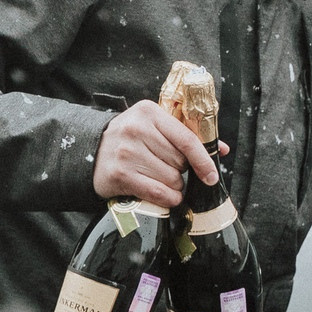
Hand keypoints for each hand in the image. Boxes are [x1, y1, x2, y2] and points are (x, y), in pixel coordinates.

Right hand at [94, 101, 218, 209]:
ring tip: (160, 179)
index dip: (204, 160)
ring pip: (171, 179)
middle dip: (181, 171)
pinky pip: (157, 192)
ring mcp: (127, 152)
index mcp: (149, 112)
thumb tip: (221, 149)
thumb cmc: (130, 139)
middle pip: (179, 162)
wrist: (90, 150)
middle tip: (168, 169)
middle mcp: (136, 129)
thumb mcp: (154, 127)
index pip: (187, 139)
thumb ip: (186, 135)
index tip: (212, 175)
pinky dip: (168, 199)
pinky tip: (166, 197)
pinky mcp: (120, 174)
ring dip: (174, 186)